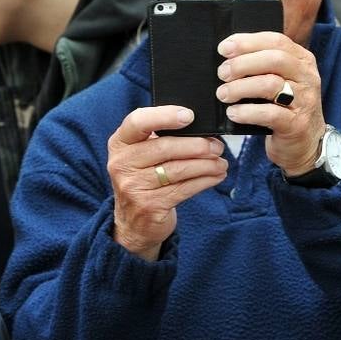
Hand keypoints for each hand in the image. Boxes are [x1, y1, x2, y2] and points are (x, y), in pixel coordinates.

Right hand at [107, 106, 227, 260]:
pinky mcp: (149, 206)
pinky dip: (205, 181)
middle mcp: (121, 164)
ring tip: (221, 162)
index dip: (165, 116)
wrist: (134, 223)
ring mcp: (133, 187)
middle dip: (197, 145)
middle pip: (164, 147)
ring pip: (178, 170)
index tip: (189, 116)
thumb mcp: (141, 155)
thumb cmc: (144, 179)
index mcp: (119, 143)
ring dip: (206, 164)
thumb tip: (201, 127)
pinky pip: (184, 189)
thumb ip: (161, 138)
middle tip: (217, 146)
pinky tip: (216, 176)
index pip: (138, 121)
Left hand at [214, 31, 325, 175]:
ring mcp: (305, 101)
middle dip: (243, 64)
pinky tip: (233, 113)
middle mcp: (307, 77)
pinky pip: (269, 114)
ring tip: (222, 94)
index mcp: (302, 60)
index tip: (224, 48)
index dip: (247, 42)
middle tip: (222, 73)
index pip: (276, 41)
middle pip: (274, 59)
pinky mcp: (297, 124)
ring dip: (240, 88)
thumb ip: (262, 65)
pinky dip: (247, 112)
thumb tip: (227, 55)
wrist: (306, 143)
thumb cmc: (285, 107)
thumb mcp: (281, 80)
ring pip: (271, 85)